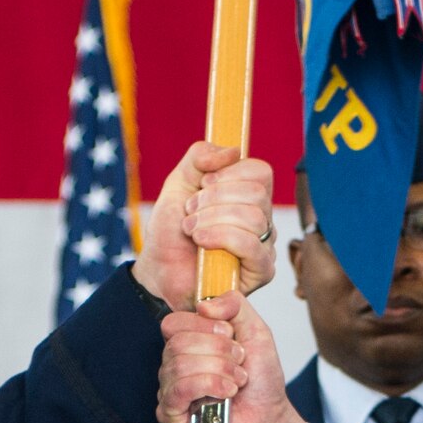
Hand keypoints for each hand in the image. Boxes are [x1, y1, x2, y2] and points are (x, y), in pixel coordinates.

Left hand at [131, 142, 276, 308]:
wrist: (158, 269)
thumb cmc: (171, 230)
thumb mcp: (179, 183)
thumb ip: (200, 156)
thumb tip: (234, 151)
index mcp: (248, 196)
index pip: (261, 171)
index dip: (230, 173)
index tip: (203, 183)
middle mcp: (262, 219)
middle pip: (257, 194)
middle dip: (214, 199)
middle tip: (191, 211)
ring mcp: (264, 246)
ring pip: (254, 218)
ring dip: (212, 220)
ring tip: (191, 230)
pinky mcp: (261, 271)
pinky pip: (251, 245)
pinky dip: (221, 237)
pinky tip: (201, 242)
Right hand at [157, 292, 312, 422]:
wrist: (269, 419)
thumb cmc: (261, 381)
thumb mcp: (256, 331)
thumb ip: (235, 305)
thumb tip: (203, 304)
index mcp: (189, 343)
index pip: (174, 323)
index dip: (205, 326)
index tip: (230, 336)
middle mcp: (174, 365)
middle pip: (178, 343)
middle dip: (219, 351)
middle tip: (239, 363)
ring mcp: (169, 389)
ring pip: (179, 365)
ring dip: (219, 370)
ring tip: (237, 381)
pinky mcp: (170, 414)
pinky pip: (179, 389)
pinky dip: (209, 386)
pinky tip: (226, 393)